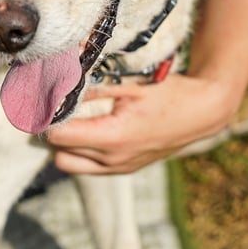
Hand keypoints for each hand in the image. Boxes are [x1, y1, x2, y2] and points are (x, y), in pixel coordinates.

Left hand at [46, 74, 234, 174]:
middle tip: (55, 108)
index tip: (45, 100)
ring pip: (70, 165)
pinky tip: (89, 128)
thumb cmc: (169, 94)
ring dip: (65, 145)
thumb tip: (61, 78)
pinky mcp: (124, 170)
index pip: (58, 137)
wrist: (202, 113)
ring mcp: (119, 168)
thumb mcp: (130, 83)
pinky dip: (80, 151)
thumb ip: (94, 85)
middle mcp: (112, 160)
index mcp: (112, 137)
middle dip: (53, 132)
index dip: (48, 118)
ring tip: (71, 119)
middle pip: (59, 154)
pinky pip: (88, 167)